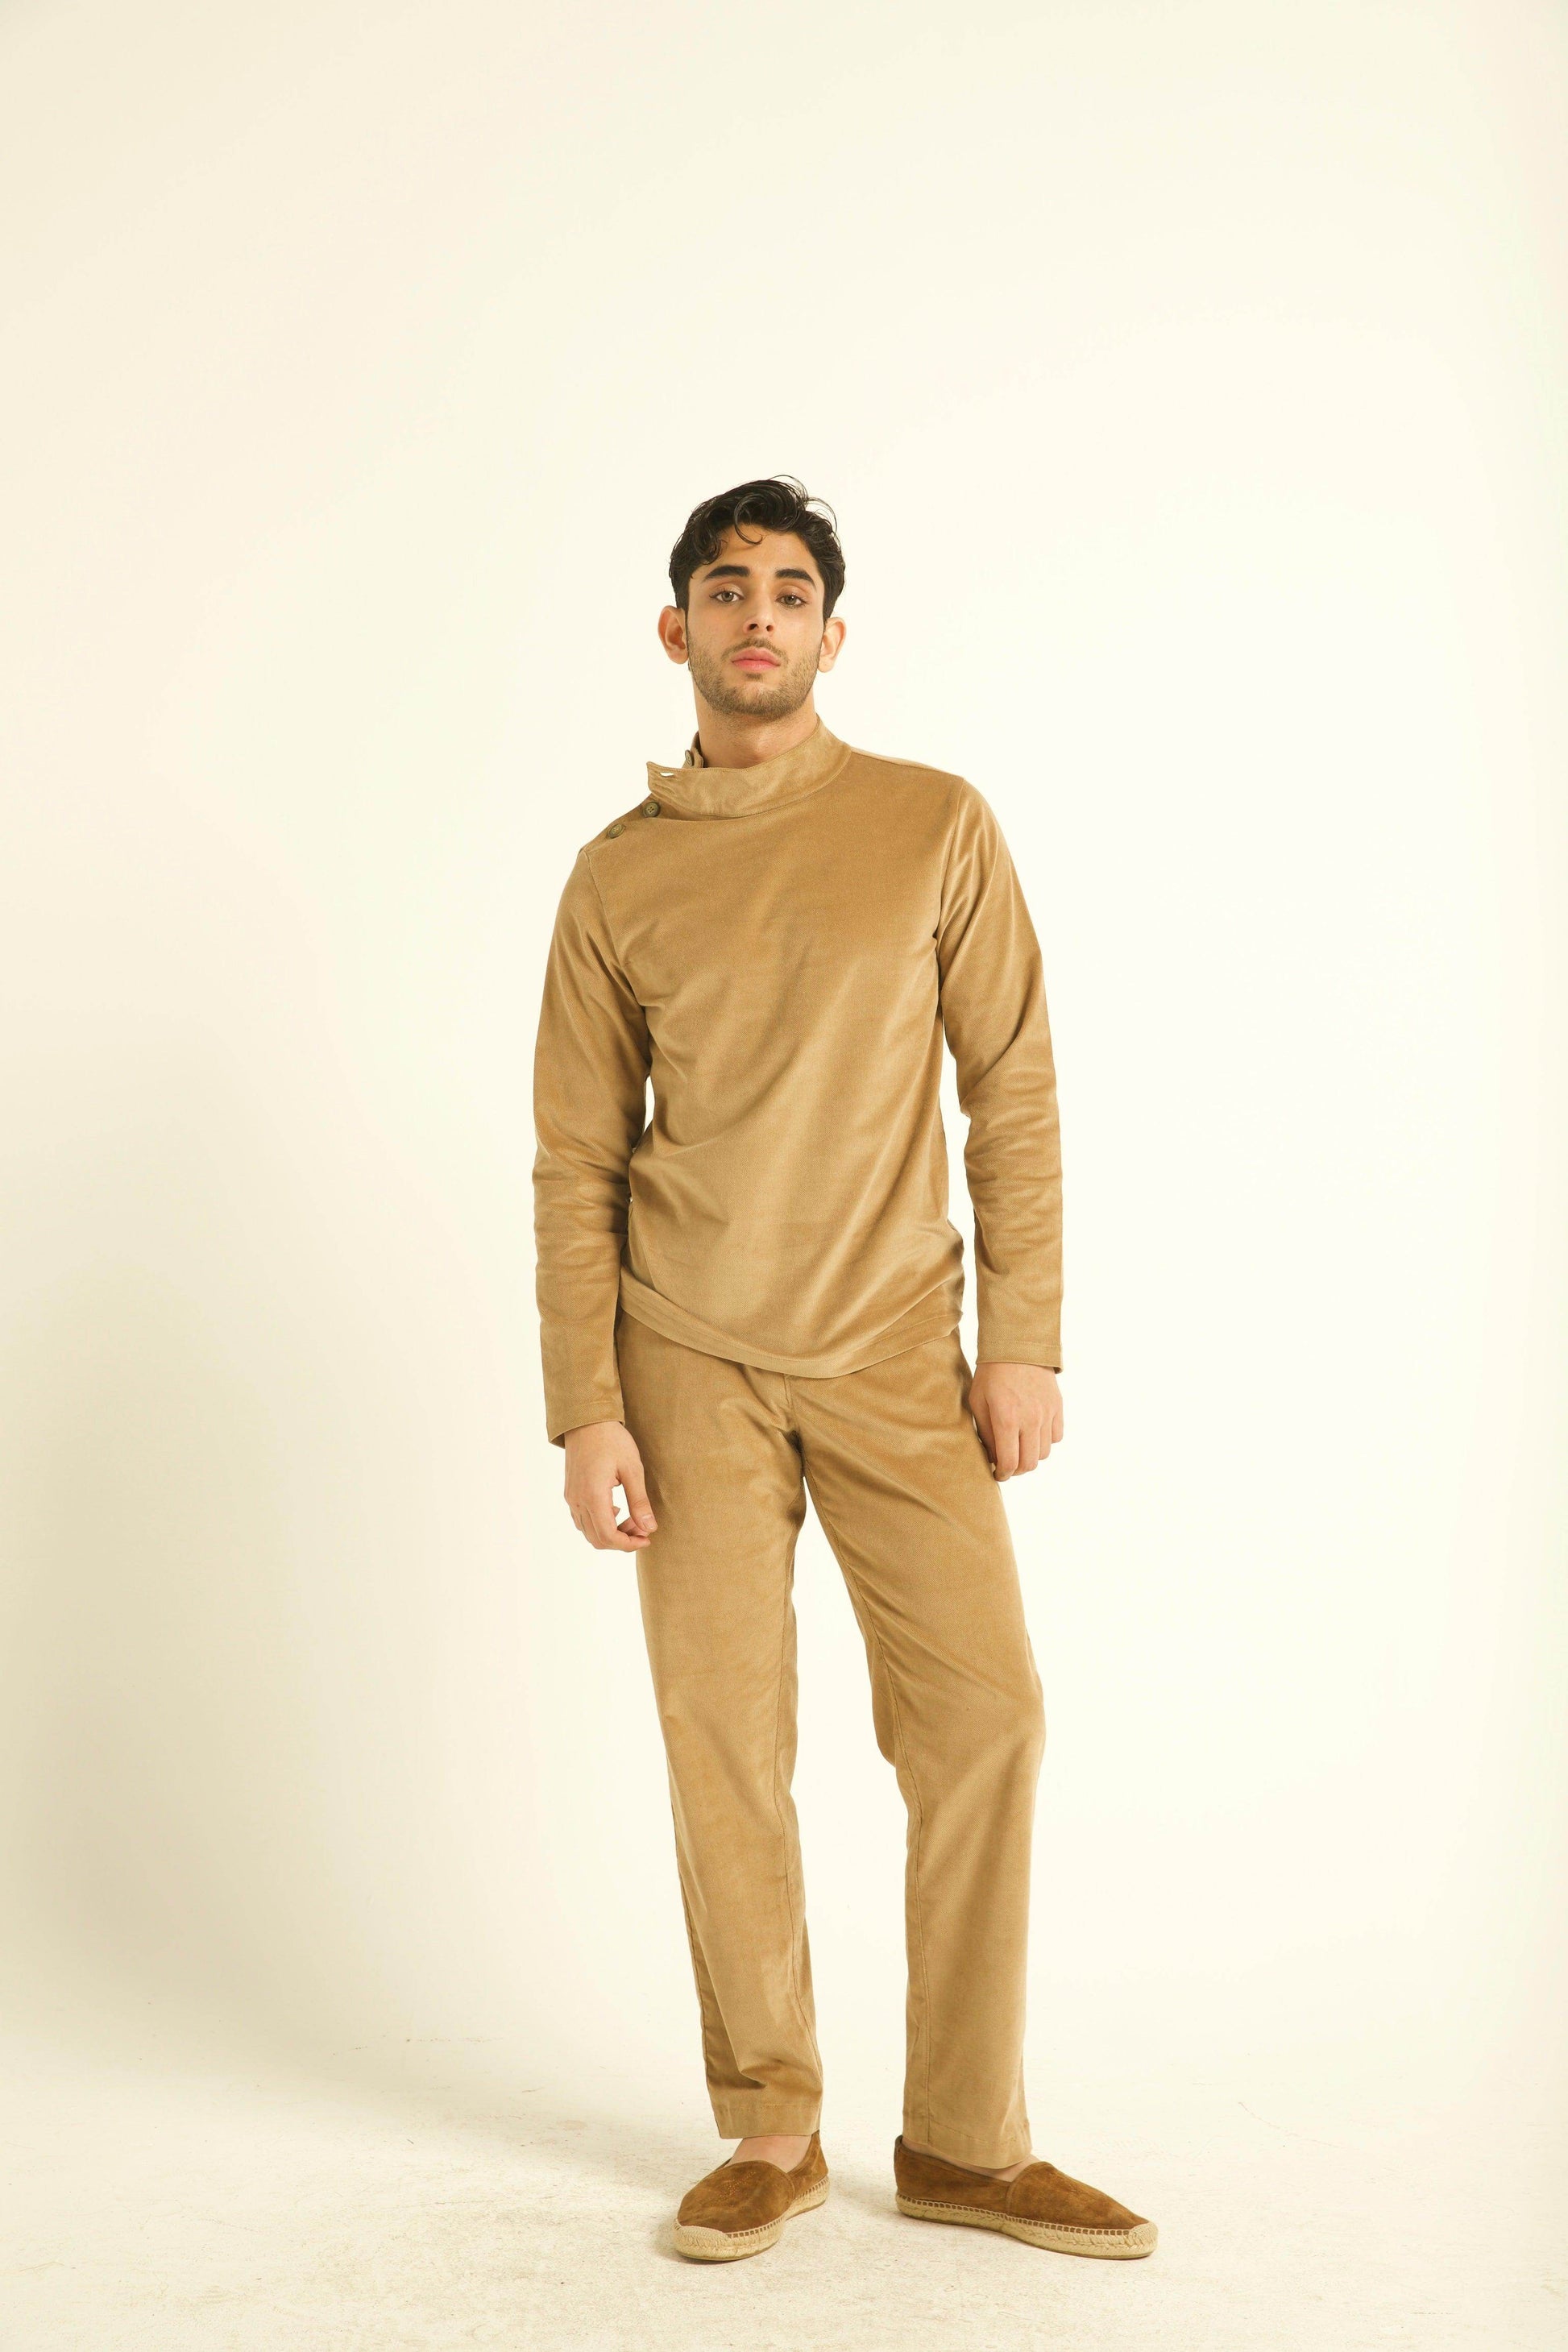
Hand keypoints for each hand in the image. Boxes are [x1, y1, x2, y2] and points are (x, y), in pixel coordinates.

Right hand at [561, 1419, 657, 1549]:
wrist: (586, 1420)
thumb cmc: (612, 1440)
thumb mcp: (632, 1469)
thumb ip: (639, 1501)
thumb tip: (649, 1528)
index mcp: (593, 1496)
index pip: (608, 1536)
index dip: (629, 1544)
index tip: (647, 1538)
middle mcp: (578, 1501)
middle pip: (597, 1539)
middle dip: (622, 1540)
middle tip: (642, 1528)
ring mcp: (571, 1497)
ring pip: (588, 1532)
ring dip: (611, 1533)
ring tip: (632, 1518)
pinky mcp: (570, 1493)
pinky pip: (582, 1520)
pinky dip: (600, 1524)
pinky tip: (616, 1510)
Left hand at [966, 1362, 1062, 1479]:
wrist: (1017, 1347)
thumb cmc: (991, 1375)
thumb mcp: (978, 1402)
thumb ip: (986, 1433)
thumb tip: (993, 1457)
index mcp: (1006, 1419)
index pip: (1010, 1462)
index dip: (1003, 1474)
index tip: (997, 1474)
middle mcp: (1030, 1419)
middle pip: (1029, 1463)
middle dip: (1017, 1470)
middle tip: (1007, 1466)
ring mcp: (1047, 1413)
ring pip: (1044, 1453)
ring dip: (1031, 1457)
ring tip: (1019, 1449)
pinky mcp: (1057, 1407)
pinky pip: (1056, 1437)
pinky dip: (1046, 1442)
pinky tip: (1033, 1435)